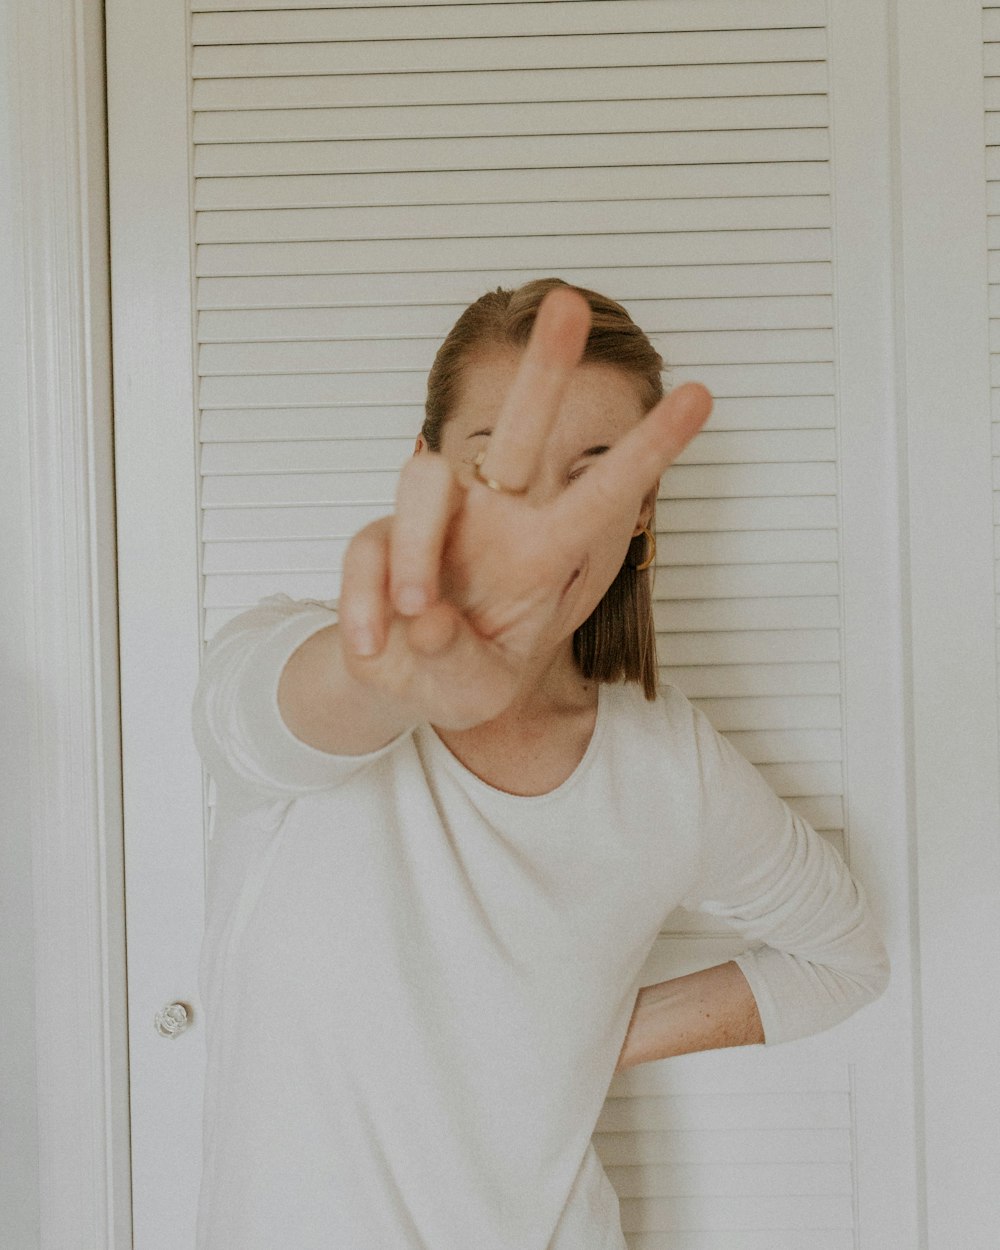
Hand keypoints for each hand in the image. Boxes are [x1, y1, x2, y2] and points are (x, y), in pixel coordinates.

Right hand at [339, 287, 711, 729]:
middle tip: (568, 303)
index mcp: (540, 554)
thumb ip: (462, 657)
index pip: (598, 495)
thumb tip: (426, 616)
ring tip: (417, 619)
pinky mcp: (373, 537)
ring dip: (414, 553)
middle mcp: (491, 520)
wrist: (404, 687)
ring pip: (423, 480)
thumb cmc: (464, 676)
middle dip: (543, 370)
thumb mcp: (483, 687)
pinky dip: (366, 606)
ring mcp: (430, 523)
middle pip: (517, 431)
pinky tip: (377, 646)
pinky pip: (365, 549)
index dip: (645, 449)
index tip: (700, 395)